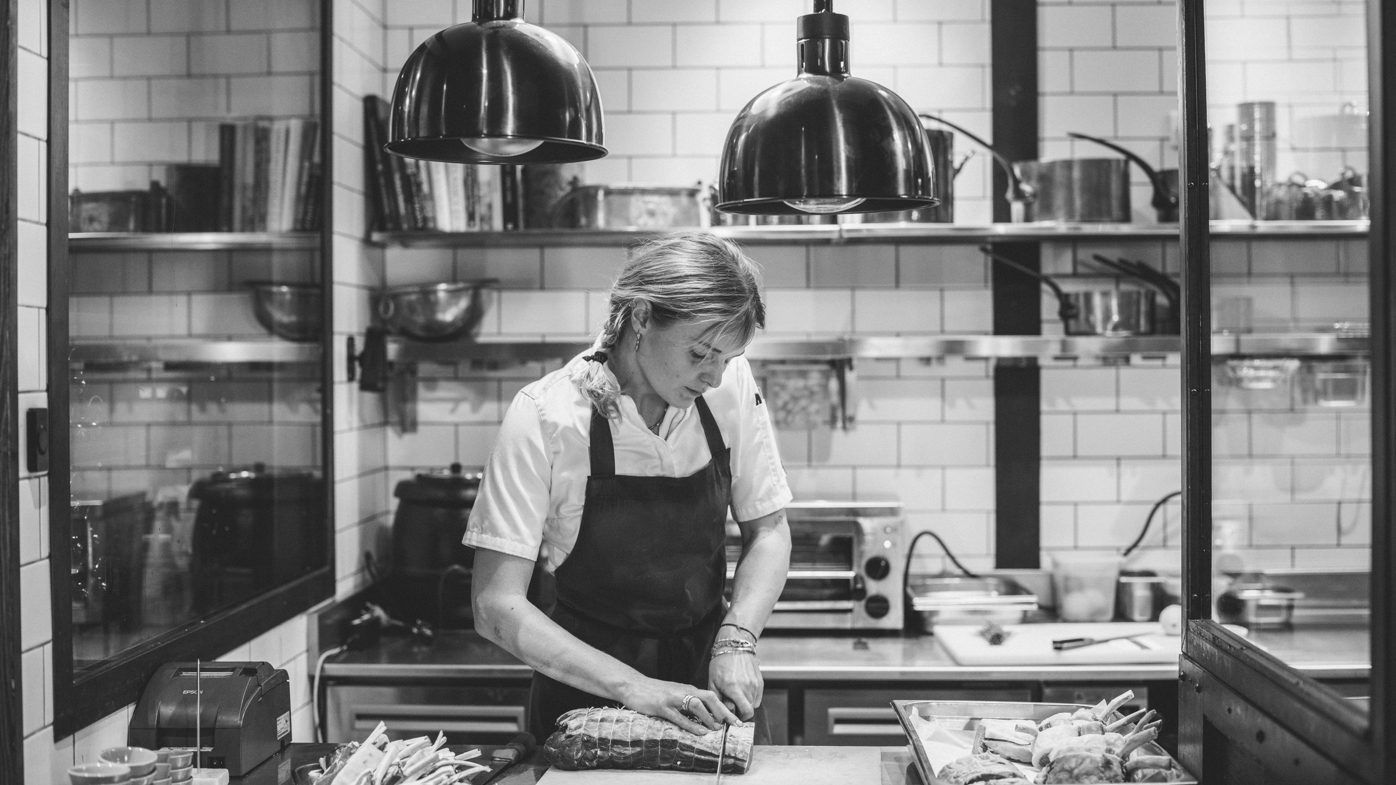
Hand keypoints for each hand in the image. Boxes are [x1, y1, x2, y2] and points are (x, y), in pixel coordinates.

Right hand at [620, 677, 739, 735]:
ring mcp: (673, 698)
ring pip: (697, 705)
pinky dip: (692, 725)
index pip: (712, 696)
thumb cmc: (655, 693)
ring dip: (710, 717)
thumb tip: (705, 717)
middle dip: (724, 712)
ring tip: (719, 729)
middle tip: (735, 725)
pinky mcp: (662, 706)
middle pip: (710, 698)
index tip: (737, 720)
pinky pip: (680, 716)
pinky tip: (700, 732)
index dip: (726, 708)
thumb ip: (688, 703)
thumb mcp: (675, 695)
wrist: (633, 685)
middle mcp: (684, 691)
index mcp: (688, 689)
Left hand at [709, 650, 761, 720]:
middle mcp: (747, 687)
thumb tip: (718, 714)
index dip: (738, 716)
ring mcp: (755, 684)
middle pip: (750, 710)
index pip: (745, 712)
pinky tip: (743, 692)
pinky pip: (758, 697)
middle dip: (741, 712)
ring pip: (754, 704)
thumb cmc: (721, 663)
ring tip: (737, 696)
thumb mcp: (713, 681)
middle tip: (732, 706)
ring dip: (745, 704)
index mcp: (734, 688)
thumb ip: (717, 699)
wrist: (734, 646)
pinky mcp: (759, 681)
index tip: (731, 715)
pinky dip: (751, 698)